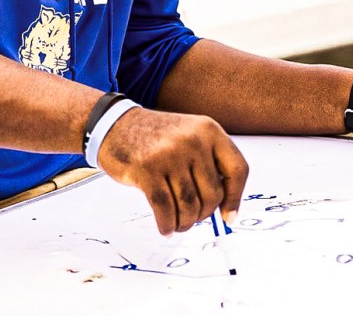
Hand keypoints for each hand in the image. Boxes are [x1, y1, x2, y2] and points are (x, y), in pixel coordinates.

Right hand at [95, 107, 248, 235]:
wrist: (115, 125)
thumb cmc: (155, 138)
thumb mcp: (190, 136)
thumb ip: (208, 164)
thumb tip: (225, 207)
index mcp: (209, 130)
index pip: (237, 169)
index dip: (236, 198)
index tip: (229, 216)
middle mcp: (193, 140)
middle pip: (213, 195)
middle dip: (203, 215)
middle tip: (192, 218)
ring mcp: (169, 155)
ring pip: (189, 206)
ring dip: (184, 222)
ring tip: (178, 224)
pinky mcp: (146, 170)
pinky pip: (165, 209)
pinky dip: (167, 225)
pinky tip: (166, 228)